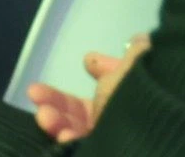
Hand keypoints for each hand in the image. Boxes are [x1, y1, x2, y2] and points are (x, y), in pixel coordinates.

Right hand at [27, 37, 144, 141]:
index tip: (87, 62)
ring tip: (44, 115)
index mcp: (129, 98)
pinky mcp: (97, 151)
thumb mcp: (137, 70)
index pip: (109, 86)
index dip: (96, 74)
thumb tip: (140, 39)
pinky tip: (62, 134)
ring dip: (55, 118)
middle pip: (81, 109)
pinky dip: (66, 138)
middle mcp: (116, 120)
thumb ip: (136, 54)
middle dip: (56, 99)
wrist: (150, 138)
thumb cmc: (140, 100)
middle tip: (34, 91)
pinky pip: (77, 146)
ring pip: (73, 127)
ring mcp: (106, 138)